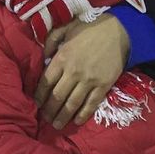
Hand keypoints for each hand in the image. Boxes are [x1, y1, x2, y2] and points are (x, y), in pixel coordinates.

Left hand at [36, 13, 130, 128]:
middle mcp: (73, 72)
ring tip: (57, 125)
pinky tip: (76, 121)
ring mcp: (89, 81)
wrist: (118, 31)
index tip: (36, 104)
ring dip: (63, 116)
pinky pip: (91, 104)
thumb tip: (43, 56)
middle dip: (49, 111)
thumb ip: (51, 41)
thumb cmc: (89, 29)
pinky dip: (83, 115)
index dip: (39, 96)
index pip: (45, 83)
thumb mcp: (65, 28)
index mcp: (61, 59)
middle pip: (57, 97)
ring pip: (72, 104)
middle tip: (45, 118)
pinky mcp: (103, 85)